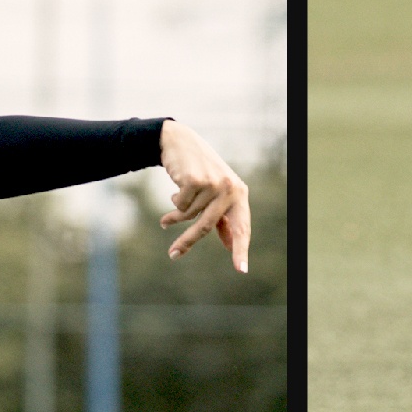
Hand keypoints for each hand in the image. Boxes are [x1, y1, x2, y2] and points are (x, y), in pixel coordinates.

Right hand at [155, 120, 250, 272]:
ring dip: (176, 216)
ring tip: (169, 212)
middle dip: (186, 242)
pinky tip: (173, 192)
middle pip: (206, 225)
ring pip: (189, 215)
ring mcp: (213, 183)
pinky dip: (174, 202)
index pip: (241, 227)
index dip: (241, 249)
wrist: (179, 142)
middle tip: (173, 255)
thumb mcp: (215, 193)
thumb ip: (223, 216)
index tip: (242, 270)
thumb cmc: (200, 171)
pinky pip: (179, 204)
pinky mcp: (195, 180)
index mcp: (239, 193)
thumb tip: (232, 244)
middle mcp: (230, 189)